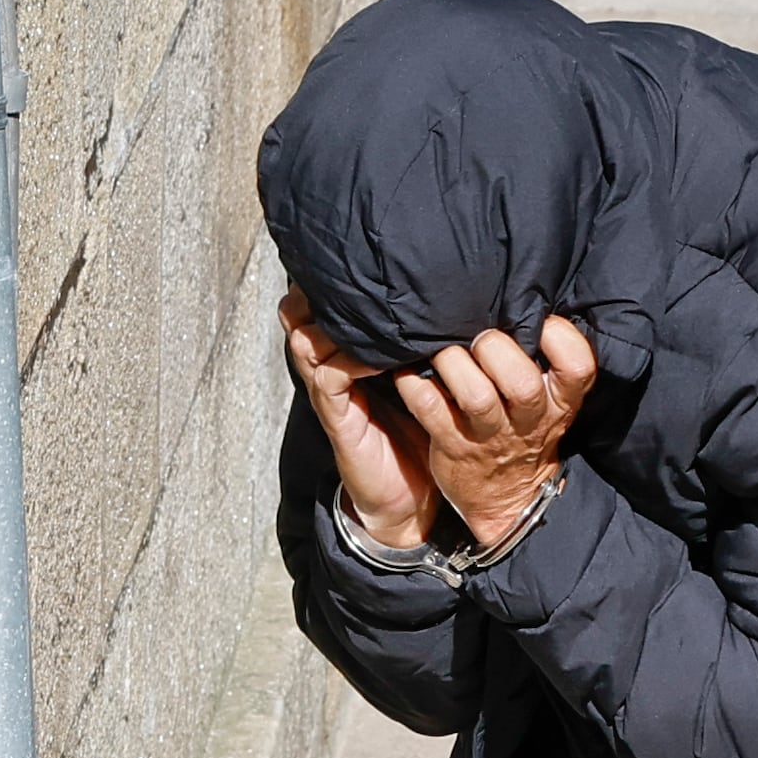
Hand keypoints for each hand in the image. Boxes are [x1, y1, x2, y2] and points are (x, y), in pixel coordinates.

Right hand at [282, 290, 436, 552]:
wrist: (408, 497)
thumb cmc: (420, 431)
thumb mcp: (425, 380)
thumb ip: (425, 345)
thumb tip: (458, 300)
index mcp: (350, 354)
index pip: (323, 304)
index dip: (333, 281)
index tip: (364, 260)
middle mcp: (331, 366)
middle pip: (300, 313)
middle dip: (321, 291)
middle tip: (355, 275)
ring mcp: (329, 391)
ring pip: (305, 339)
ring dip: (336, 321)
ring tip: (367, 308)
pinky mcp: (337, 416)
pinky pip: (329, 375)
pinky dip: (351, 359)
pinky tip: (378, 354)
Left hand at [397, 313, 600, 558]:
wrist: (506, 498)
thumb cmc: (525, 427)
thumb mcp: (553, 400)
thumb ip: (547, 360)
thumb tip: (525, 299)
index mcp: (560, 402)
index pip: (577, 367)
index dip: (560, 338)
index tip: (541, 323)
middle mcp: (529, 420)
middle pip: (521, 382)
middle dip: (495, 349)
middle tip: (480, 339)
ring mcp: (490, 436)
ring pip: (475, 395)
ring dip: (453, 363)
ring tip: (444, 350)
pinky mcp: (452, 444)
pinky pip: (429, 407)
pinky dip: (414, 382)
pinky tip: (410, 368)